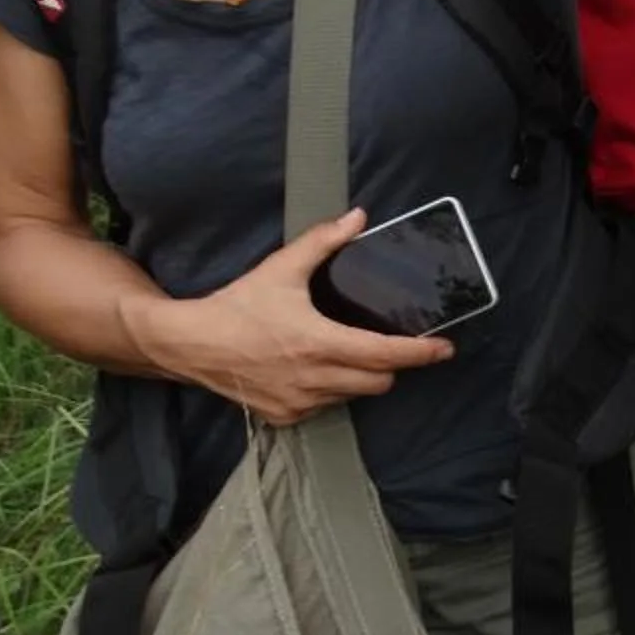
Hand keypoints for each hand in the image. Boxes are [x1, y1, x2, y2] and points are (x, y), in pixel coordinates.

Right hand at [138, 208, 455, 428]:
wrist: (189, 344)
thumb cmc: (237, 306)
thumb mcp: (281, 269)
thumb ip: (323, 242)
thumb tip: (358, 217)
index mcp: (320, 344)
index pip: (387, 355)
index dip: (421, 353)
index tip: (445, 348)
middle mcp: (314, 380)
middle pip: (380, 381)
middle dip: (391, 363)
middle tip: (389, 343)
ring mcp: (299, 403)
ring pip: (353, 395)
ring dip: (361, 377)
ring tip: (349, 352)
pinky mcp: (284, 416)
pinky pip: (326, 407)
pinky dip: (331, 390)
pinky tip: (317, 369)